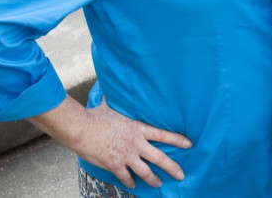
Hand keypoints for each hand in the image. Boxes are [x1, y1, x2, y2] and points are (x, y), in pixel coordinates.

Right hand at [30, 97, 191, 188]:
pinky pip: (126, 177)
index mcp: (139, 128)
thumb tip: (121, 86)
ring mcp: (126, 156)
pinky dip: (130, 182)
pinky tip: (134, 185)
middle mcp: (136, 143)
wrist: (82, 129)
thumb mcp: (115, 105)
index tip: (189, 144)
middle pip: (159, 157)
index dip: (177, 140)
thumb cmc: (97, 115)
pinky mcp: (114, 165)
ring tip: (160, 184)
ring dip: (153, 179)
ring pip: (145, 171)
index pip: (163, 134)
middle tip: (181, 175)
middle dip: (172, 167)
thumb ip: (122, 102)